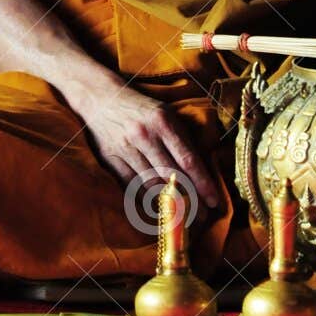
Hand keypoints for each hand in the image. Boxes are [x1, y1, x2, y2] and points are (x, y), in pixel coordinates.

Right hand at [78, 81, 220, 207]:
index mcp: (162, 121)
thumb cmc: (141, 108)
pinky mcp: (110, 159)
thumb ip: (183, 138)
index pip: (187, 159)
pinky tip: (157, 207)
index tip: (214, 202)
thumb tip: (204, 170)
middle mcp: (144, 135)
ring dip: (169, 204)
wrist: (100, 98)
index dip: (202, 183)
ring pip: (151, 185)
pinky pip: (132, 186)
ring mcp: (125, 148)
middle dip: (190, 200)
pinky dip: (146, 199)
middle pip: (171, 177)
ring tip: (183, 215)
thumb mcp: (165, 113)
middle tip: (203, 217)